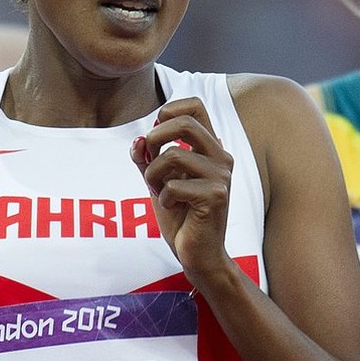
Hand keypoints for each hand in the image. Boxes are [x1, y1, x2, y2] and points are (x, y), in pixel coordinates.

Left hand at [129, 97, 232, 286]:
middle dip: (155, 137)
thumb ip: (146, 158)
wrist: (199, 255)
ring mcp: (221, 176)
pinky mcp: (216, 196)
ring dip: (153, 174)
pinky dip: (163, 196)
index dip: (169, 110)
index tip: (155, 132)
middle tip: (149, 160)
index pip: (195, 105)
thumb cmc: (180, 216)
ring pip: (172, 155)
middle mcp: (221, 156)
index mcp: (210, 147)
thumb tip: (138, 140)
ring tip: (159, 190)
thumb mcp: (157, 181)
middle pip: (184, 122)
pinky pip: (173, 184)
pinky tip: (173, 207)